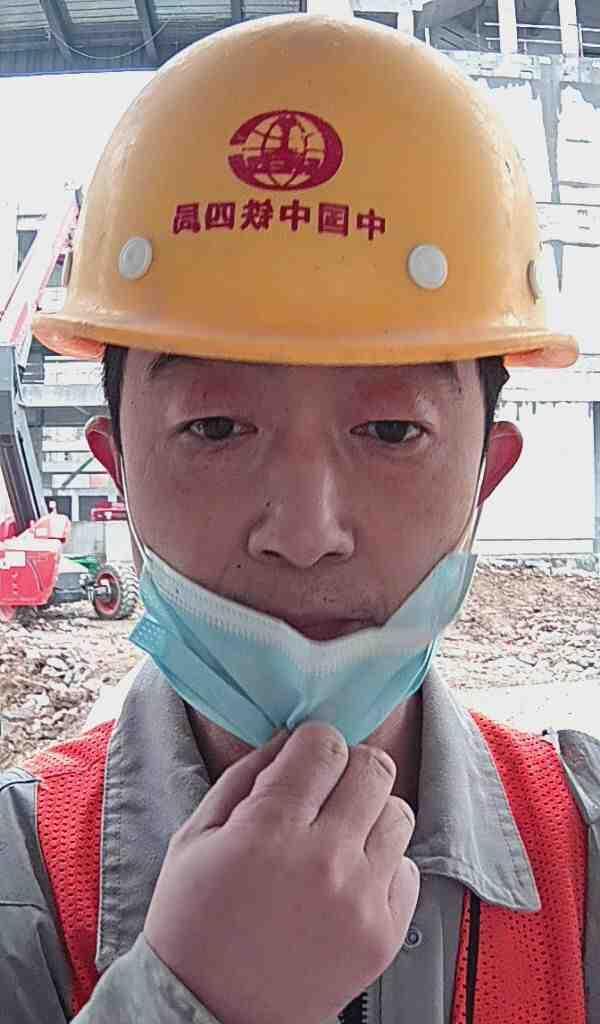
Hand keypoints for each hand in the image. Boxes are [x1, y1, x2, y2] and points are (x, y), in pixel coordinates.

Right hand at [144, 724, 419, 1023]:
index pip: (325, 744)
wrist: (209, 1016)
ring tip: (337, 840)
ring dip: (369, 815)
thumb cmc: (193, 923)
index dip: (312, 744)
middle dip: (347, 769)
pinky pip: (409, 868)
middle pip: (373, 768)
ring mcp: (360, 901)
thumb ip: (244, 776)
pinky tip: (347, 882)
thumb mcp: (194, 837)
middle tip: (324, 792)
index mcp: (269, 829)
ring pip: (398, 812)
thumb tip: (290, 738)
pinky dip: (383, 866)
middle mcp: (324, 860)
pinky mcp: (384, 936)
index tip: (302, 761)